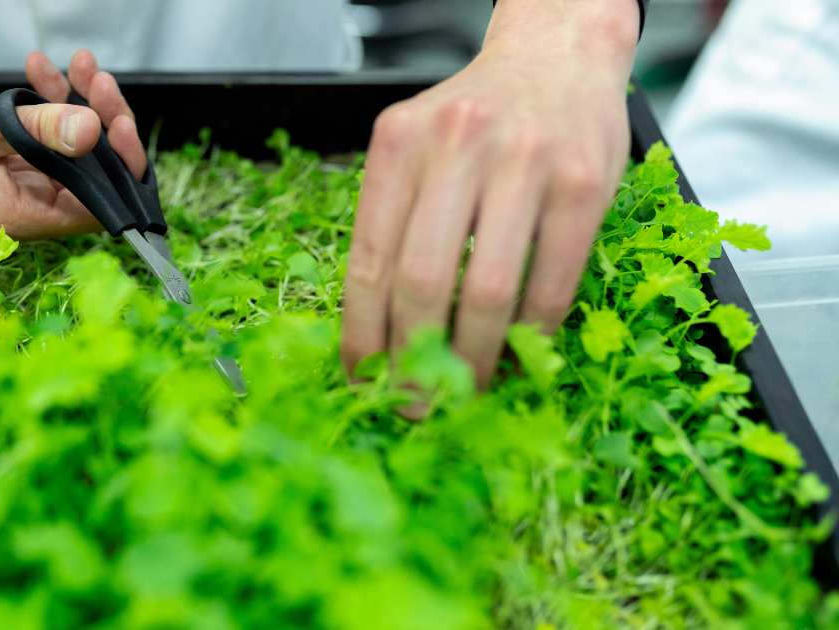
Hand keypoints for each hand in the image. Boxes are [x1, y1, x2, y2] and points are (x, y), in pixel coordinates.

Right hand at [0, 50, 144, 243]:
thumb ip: (39, 130)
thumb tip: (94, 134)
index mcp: (12, 218)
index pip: (94, 208)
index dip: (118, 167)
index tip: (120, 121)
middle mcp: (13, 212)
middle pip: (84, 177)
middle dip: (98, 124)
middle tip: (96, 80)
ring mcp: (2, 189)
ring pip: (63, 155)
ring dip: (73, 108)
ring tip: (73, 66)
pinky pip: (35, 143)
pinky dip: (43, 108)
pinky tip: (38, 72)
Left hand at [341, 0, 639, 390]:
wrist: (558, 53)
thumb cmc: (477, 118)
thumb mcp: (416, 148)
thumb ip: (395, 221)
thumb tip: (376, 330)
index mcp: (399, 143)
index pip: (367, 260)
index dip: (361, 334)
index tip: (362, 378)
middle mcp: (457, 147)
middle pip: (422, 283)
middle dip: (414, 359)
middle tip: (414, 401)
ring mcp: (524, 163)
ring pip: (488, 292)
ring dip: (472, 359)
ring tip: (462, 392)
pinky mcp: (583, 183)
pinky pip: (551, 282)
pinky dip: (530, 333)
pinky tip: (516, 355)